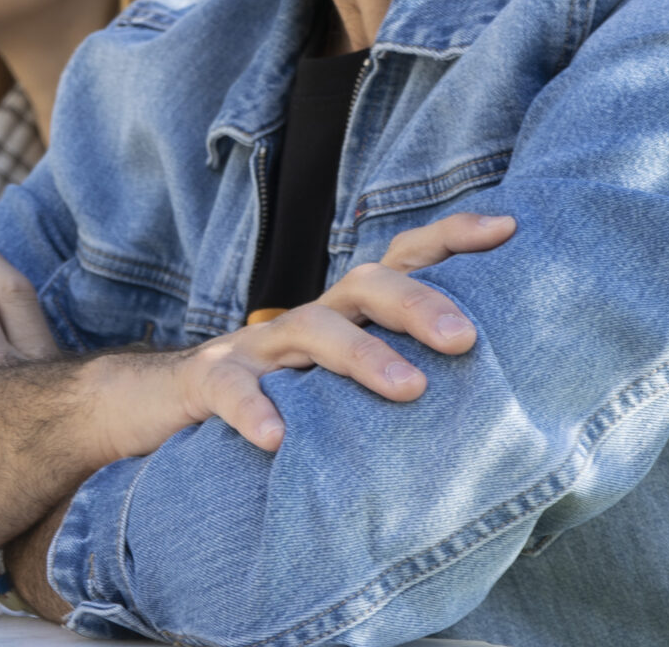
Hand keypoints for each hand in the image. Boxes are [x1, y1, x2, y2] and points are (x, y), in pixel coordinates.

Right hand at [84, 211, 516, 459]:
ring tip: (409, 389)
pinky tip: (278, 439)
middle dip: (419, 304)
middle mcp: (308, 319)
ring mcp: (258, 347)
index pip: (402, 260)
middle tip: (466, 340)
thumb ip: (396, 382)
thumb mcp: (339, 385)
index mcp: (345, 314)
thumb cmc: (277, 399)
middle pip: (366, 286)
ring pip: (312, 331)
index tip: (510, 228)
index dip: (452, 238)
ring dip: (362, 355)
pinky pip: (231, 389)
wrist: (158, 404)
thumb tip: (499, 411)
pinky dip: (255, 410)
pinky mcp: (209, 381)